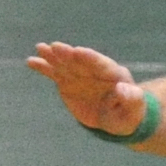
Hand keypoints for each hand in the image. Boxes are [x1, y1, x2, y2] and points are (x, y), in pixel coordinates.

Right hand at [27, 41, 149, 135]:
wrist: (116, 118)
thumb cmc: (129, 114)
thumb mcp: (134, 110)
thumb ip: (132, 99)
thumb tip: (123, 89)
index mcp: (114, 74)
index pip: (101, 64)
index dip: (89, 58)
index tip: (78, 51)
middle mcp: (94, 70)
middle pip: (80, 61)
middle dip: (69, 54)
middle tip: (56, 47)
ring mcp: (80, 75)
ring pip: (65, 64)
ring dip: (53, 56)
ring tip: (40, 48)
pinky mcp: (68, 82)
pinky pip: (54, 73)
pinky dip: (43, 67)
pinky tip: (31, 61)